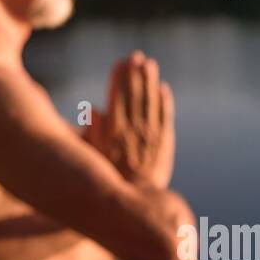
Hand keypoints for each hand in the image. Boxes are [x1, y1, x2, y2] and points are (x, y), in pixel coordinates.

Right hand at [90, 51, 175, 188]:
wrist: (137, 203)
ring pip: (151, 105)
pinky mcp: (164, 146)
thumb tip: (93, 110)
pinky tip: (164, 90)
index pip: (118, 99)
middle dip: (136, 76)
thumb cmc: (110, 182)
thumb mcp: (94, 159)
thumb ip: (93, 134)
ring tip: (150, 65)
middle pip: (136, 98)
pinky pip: (165, 120)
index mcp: (115, 133)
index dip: (119, 80)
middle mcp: (134, 132)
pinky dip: (165, 104)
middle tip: (136, 56)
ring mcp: (151, 138)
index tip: (120, 62)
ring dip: (150, 83)